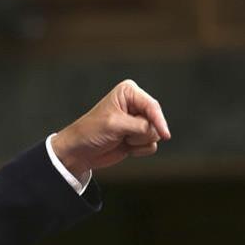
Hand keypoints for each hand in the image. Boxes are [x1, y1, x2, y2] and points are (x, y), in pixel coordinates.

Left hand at [52, 79, 170, 176]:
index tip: (165, 135)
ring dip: (138, 142)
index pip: (152, 106)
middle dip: (141, 133)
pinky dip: (138, 150)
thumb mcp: (115, 125)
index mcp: (129, 92)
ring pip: (155, 135)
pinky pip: (151, 146)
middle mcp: (136, 105)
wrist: (80, 151)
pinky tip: (124, 146)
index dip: (159, 121)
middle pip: (156, 122)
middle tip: (123, 134)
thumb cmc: (91, 132)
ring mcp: (138, 122)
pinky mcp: (138, 137)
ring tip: (121, 139)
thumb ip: (140, 126)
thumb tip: (157, 132)